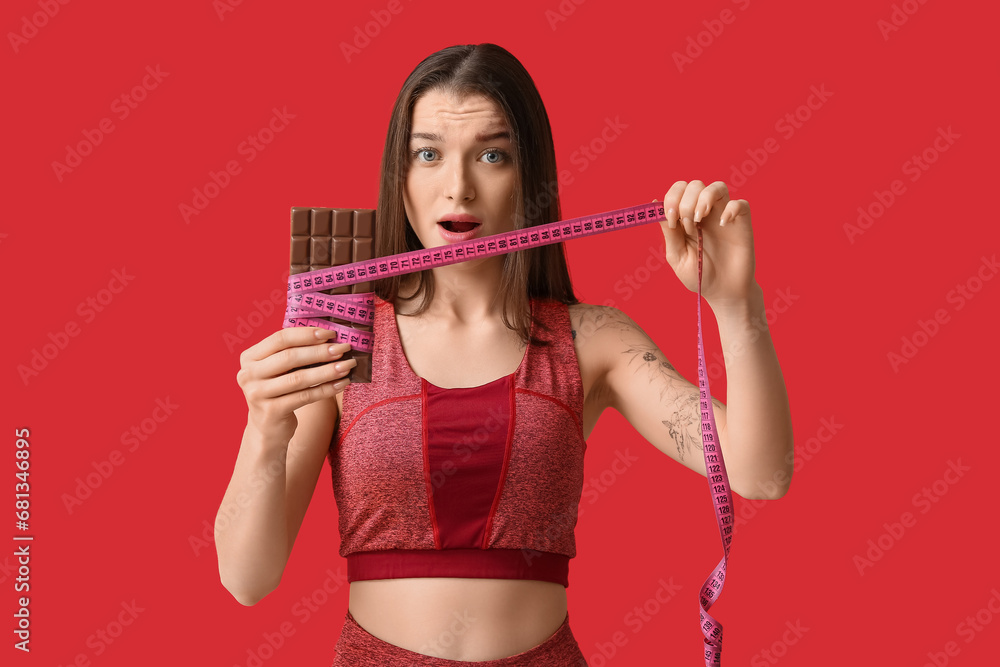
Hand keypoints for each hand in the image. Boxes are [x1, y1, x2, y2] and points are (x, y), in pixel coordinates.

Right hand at [236, 327, 354, 444]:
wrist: (268, 427)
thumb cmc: (279, 391)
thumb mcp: (279, 369)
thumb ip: (295, 352)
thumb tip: (330, 338)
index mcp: (250, 357)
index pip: (280, 339)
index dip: (307, 334)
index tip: (330, 333)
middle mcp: (248, 374)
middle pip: (289, 357)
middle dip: (320, 352)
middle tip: (343, 349)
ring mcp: (257, 394)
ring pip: (299, 378)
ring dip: (327, 371)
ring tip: (347, 366)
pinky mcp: (271, 412)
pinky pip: (304, 397)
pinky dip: (326, 389)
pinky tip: (341, 383)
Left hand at [655, 180, 755, 308]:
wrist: (722, 292)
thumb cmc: (699, 275)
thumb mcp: (677, 256)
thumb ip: (668, 232)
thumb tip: (654, 203)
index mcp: (685, 218)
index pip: (678, 191)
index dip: (671, 199)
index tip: (671, 220)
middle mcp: (705, 213)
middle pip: (695, 185)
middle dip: (685, 201)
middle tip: (686, 225)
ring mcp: (723, 216)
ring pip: (717, 187)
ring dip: (704, 198)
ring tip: (698, 219)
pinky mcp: (742, 224)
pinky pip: (741, 204)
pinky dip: (731, 208)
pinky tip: (723, 225)